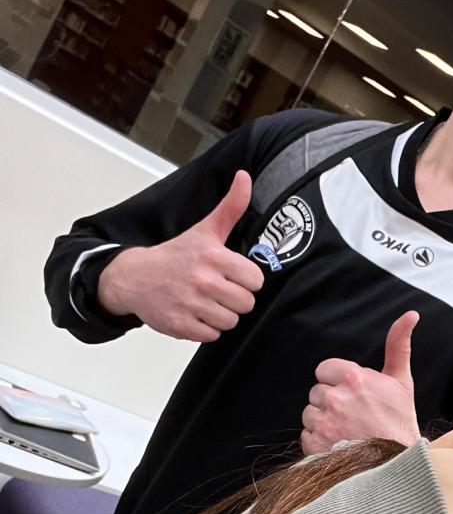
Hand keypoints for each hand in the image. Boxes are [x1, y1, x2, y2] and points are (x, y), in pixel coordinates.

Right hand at [97, 171, 263, 341]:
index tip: (231, 275)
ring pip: (230, 322)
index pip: (256, 281)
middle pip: (245, 304)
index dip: (245, 279)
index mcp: (214, 257)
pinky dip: (205, 328)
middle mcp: (203, 281)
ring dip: (220, 315)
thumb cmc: (175, 255)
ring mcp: (191, 305)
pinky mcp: (181, 325)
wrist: (135, 276)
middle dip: (234, 299)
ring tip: (205, 301)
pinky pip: (212, 336)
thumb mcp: (205, 229)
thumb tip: (244, 178)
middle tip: (217, 289)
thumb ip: (231, 207)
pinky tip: (194, 313)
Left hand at [301, 311, 421, 454]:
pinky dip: (319, 442)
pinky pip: (306, 436)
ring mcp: (323, 422)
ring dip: (323, 421)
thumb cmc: (400, 423)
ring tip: (346, 431)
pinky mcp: (314, 444)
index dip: (338, 382)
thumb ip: (398, 345)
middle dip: (331, 402)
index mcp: (353, 377)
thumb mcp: (401, 381)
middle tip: (353, 415)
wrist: (398, 464)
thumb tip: (410, 315)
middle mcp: (335, 397)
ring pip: (310, 414)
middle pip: (317, 392)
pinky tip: (339, 444)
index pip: (325, 370)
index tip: (352, 395)